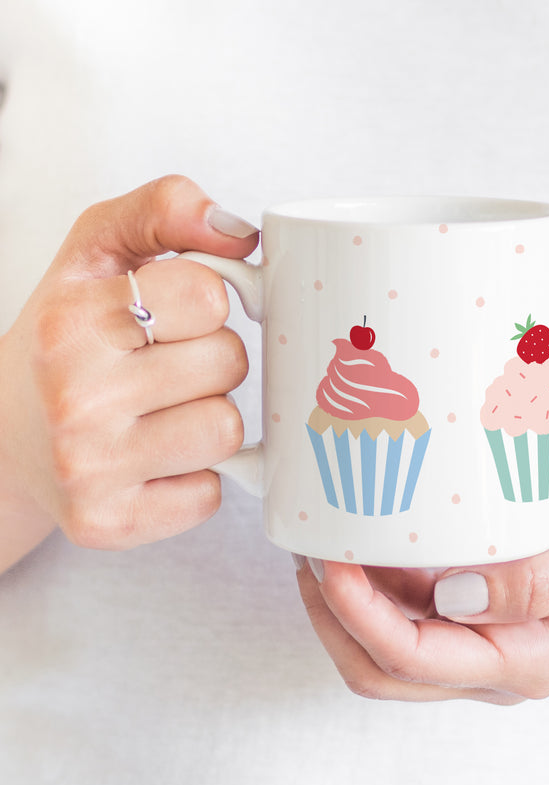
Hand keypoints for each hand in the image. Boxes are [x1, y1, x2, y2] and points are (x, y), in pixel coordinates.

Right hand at [0, 175, 257, 552]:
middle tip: (162, 368)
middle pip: (229, 363)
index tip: (173, 315)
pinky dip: (194, 478)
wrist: (5, 438)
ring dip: (207, 418)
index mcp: (74, 319)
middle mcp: (74, 396)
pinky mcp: (109, 524)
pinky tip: (152, 461)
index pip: (209, 295)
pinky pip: (210, 494)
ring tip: (159, 414)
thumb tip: (240, 233)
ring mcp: (89, 468)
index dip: (204, 303)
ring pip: (227, 429)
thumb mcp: (96, 254)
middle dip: (210, 361)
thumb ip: (163, 212)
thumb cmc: (65, 341)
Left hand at [296, 471, 548, 702]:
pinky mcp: (479, 605)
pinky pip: (411, 606)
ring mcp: (484, 635)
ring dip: (346, 600)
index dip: (358, 616)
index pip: (415, 658)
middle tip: (308, 555)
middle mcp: (495, 659)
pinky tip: (366, 536)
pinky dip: (376, 579)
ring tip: (321, 540)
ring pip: (388, 640)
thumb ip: (538, 584)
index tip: (328, 562)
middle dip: (333, 618)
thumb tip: (452, 599)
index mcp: (526, 661)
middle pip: (384, 667)